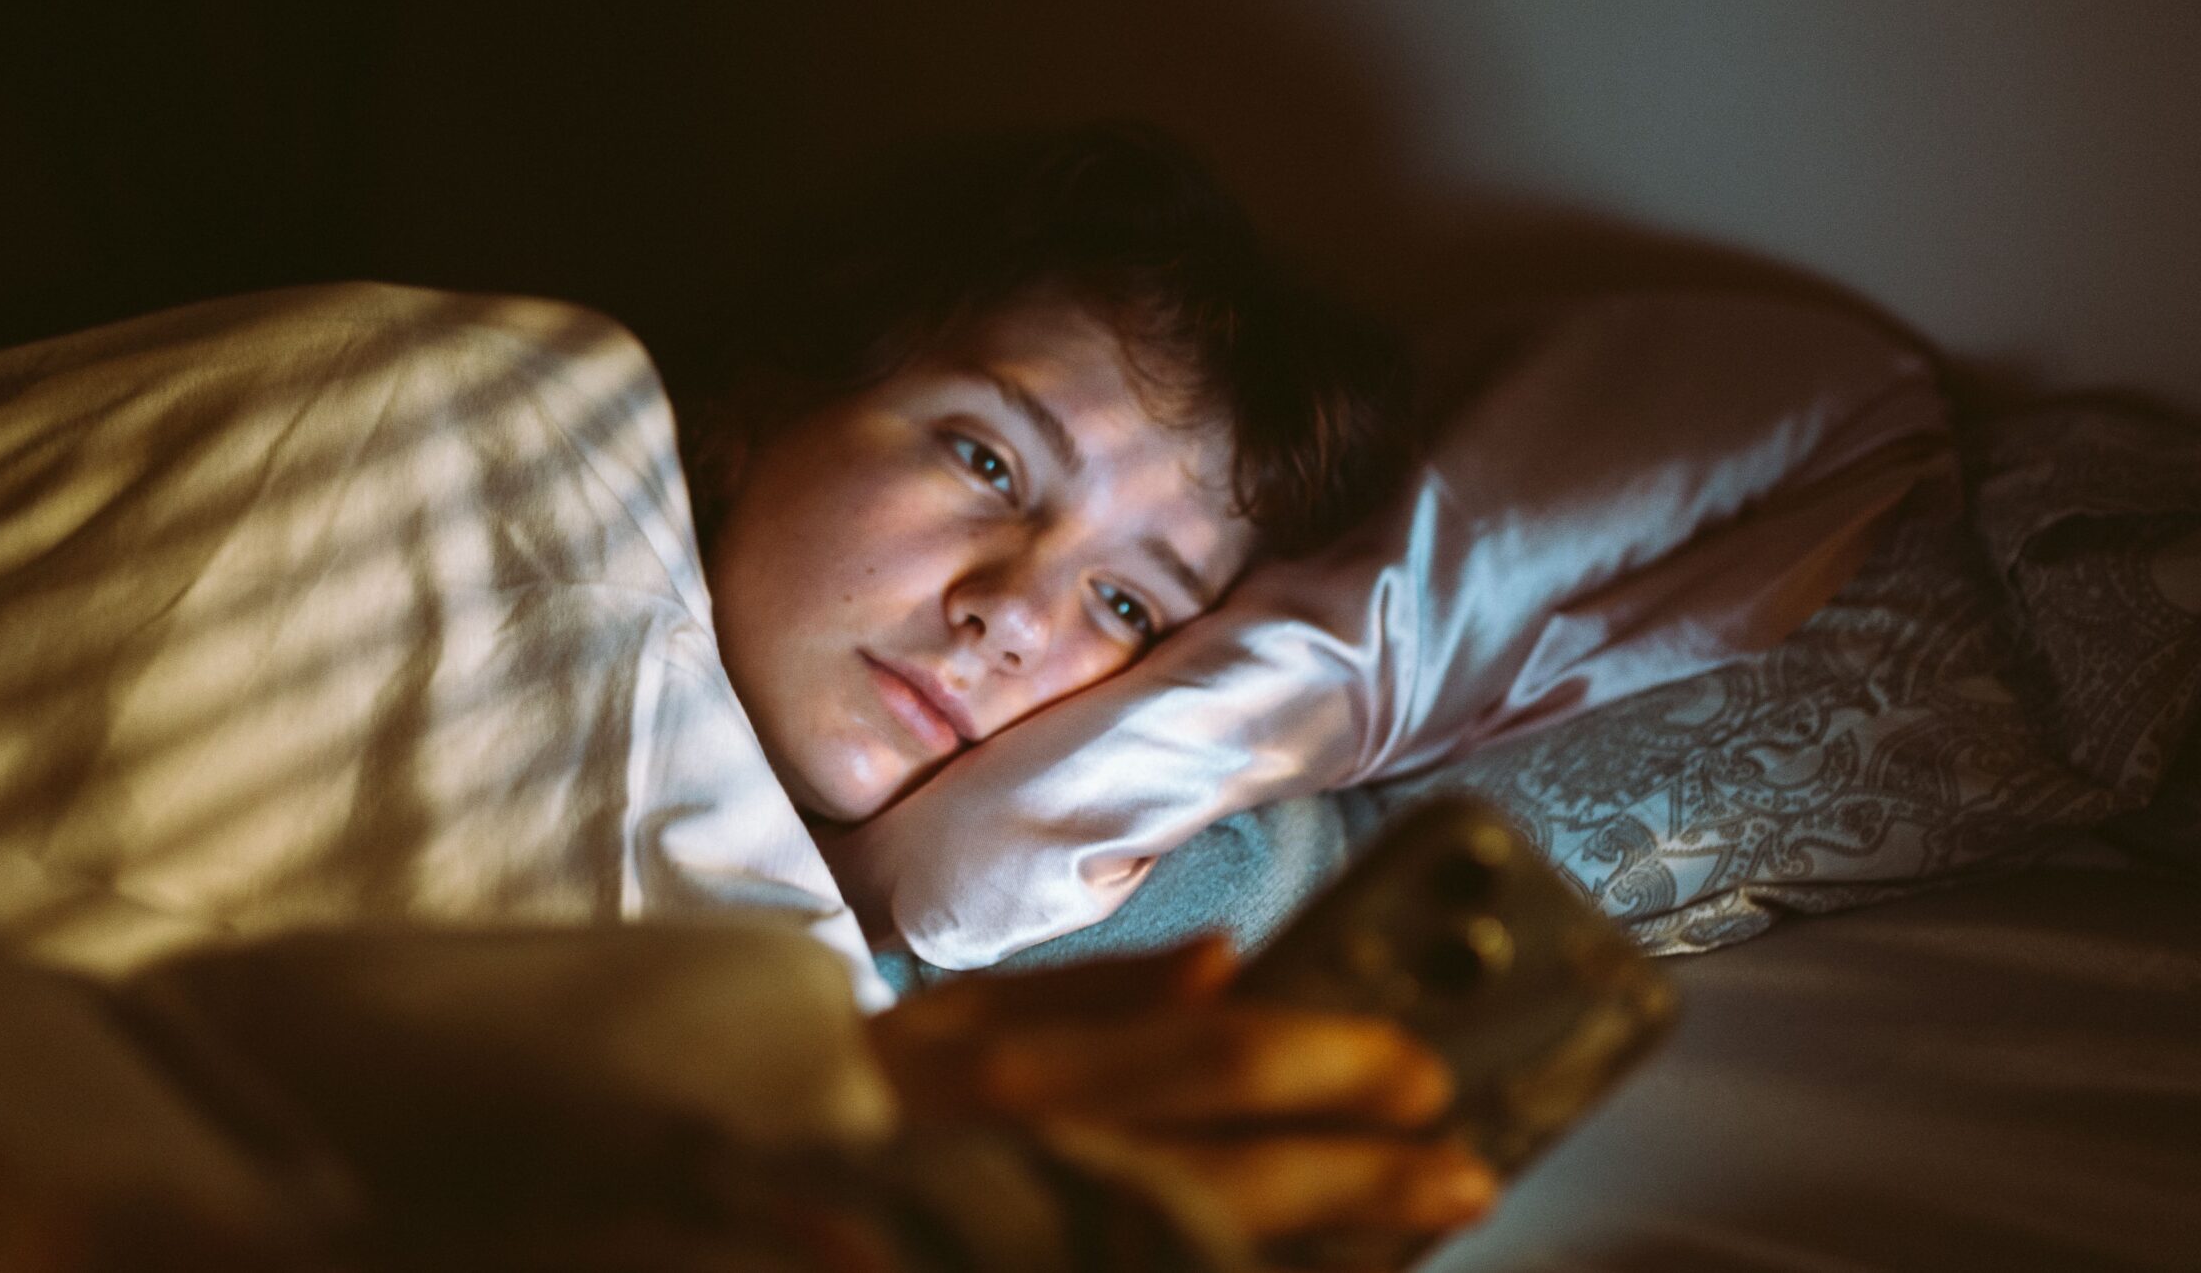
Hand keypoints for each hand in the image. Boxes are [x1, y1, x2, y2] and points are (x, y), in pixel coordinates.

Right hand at [867, 936, 1494, 1267]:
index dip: (1331, 1064)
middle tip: (1463, 1170)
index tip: (1420, 1069)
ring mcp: (1030, 1238)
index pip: (1213, 1059)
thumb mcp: (961, 1016)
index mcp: (1020, 1075)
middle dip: (1363, 1175)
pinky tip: (1313, 1265)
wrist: (736, 1185)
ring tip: (1417, 1221)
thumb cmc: (859, 1095)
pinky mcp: (1032, 1272)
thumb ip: (1095, 993)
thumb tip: (1229, 960)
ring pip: (1205, 1246)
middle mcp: (1033, 1163)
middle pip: (1233, 1172)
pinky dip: (1240, 1269)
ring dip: (1329, 1239)